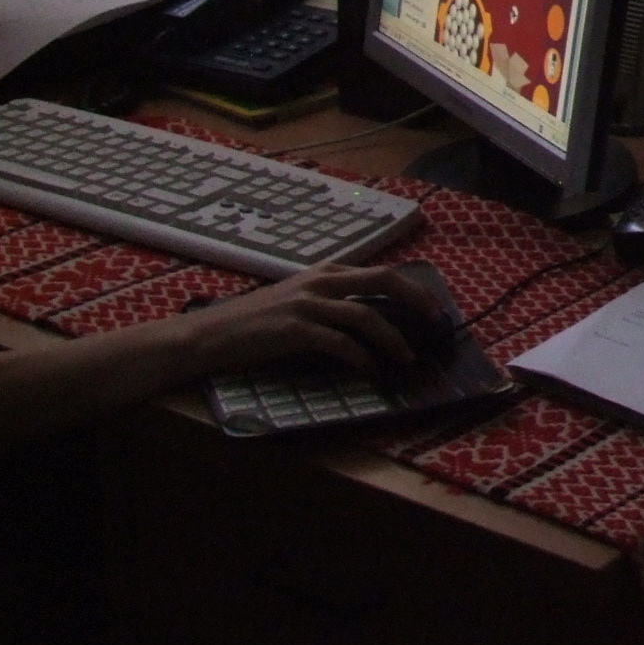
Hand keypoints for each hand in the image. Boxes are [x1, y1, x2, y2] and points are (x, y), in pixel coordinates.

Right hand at [180, 263, 439, 377]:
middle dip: (415, 300)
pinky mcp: (295, 330)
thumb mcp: (297, 300)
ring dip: (392, 339)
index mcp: (325, 272)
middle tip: (435, 322)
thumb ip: (331, 301)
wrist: (208, 336)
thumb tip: (372, 319)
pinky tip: (371, 372)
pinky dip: (361, 358)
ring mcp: (307, 304)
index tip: (432, 306)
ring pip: (365, 316)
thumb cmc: (254, 323)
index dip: (411, 288)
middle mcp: (320, 282)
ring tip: (406, 358)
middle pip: (383, 281)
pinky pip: (339, 343)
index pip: (380, 272)